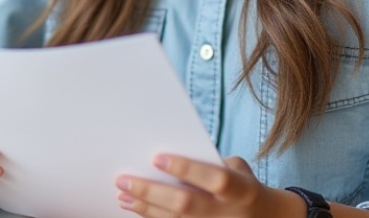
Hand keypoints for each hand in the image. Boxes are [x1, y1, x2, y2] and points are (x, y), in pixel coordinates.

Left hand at [115, 154, 301, 217]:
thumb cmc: (245, 186)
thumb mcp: (239, 169)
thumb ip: (209, 162)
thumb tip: (170, 158)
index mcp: (242, 190)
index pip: (214, 179)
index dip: (187, 168)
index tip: (157, 157)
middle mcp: (227, 215)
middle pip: (185, 205)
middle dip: (151, 191)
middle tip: (124, 179)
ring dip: (145, 208)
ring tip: (123, 194)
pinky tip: (136, 207)